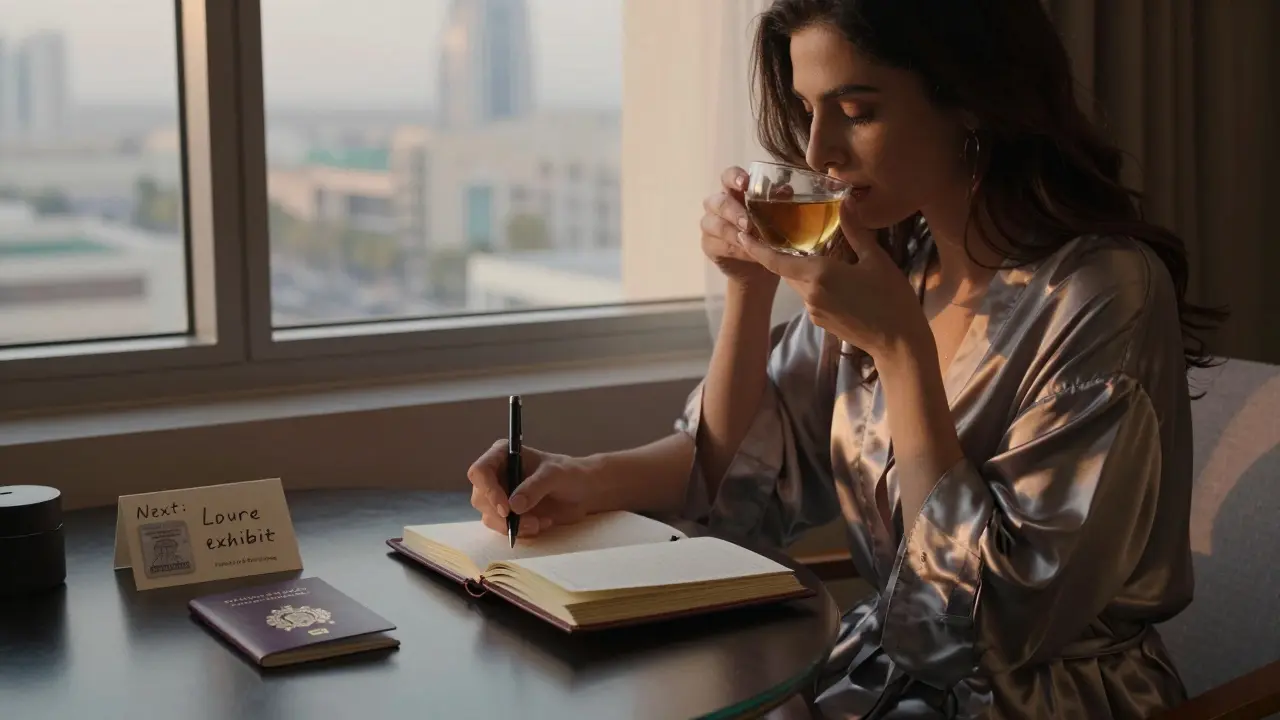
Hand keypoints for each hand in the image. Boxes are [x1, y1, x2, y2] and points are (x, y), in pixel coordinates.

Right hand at [466, 440, 596, 537]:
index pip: (480, 472)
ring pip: (490, 516)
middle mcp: (496, 475)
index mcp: (502, 455)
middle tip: (530, 522)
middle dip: (503, 515)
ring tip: (539, 523)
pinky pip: (503, 528)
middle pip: (480, 498)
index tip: (506, 509)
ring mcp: (500, 495)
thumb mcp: (555, 475)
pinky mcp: (508, 514)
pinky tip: (542, 523)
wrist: (583, 492)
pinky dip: (521, 531)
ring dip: (513, 526)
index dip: (488, 491)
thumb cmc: (570, 474)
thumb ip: (535, 487)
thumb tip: (513, 506)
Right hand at [701, 166, 779, 290]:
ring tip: (749, 240)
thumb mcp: (778, 218)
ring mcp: (710, 224)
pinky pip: (716, 244)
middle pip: (719, 201)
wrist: (760, 266)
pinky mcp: (708, 244)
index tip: (745, 183)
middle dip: (733, 212)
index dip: (734, 177)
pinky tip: (748, 253)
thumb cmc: (768, 234)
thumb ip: (779, 202)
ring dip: (731, 232)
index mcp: (735, 192)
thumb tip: (786, 191)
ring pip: (713, 223)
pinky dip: (733, 249)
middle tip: (748, 224)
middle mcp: (718, 204)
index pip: (728, 177)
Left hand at [735, 199, 928, 357]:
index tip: (742, 235)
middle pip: (786, 270)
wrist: (898, 344)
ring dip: (802, 269)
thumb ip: (856, 231)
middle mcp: (809, 295)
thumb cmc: (892, 300)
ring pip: (799, 283)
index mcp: (819, 275)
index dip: (756, 248)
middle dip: (783, 254)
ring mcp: (814, 311)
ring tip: (816, 252)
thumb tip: (846, 202)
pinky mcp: (820, 322)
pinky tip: (835, 279)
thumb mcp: (876, 260)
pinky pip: (810, 297)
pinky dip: (814, 284)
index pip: (776, 260)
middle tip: (782, 233)